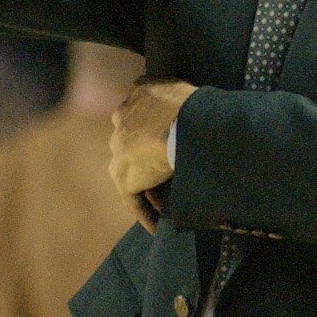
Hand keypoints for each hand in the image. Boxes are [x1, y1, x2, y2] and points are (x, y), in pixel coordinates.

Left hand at [110, 79, 195, 233]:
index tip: (167, 142)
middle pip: (132, 143)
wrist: (187, 124)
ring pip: (131, 172)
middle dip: (146, 158)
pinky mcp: (124, 176)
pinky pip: (132, 199)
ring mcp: (119, 149)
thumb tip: (189, 108)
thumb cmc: (196, 106)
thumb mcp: (184, 89)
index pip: (142, 112)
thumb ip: (177, 95)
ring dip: (147, 188)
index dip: (154, 130)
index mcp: (138, 93)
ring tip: (165, 206)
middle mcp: (122, 118)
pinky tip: (157, 227)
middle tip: (167, 175)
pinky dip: (145, 213)